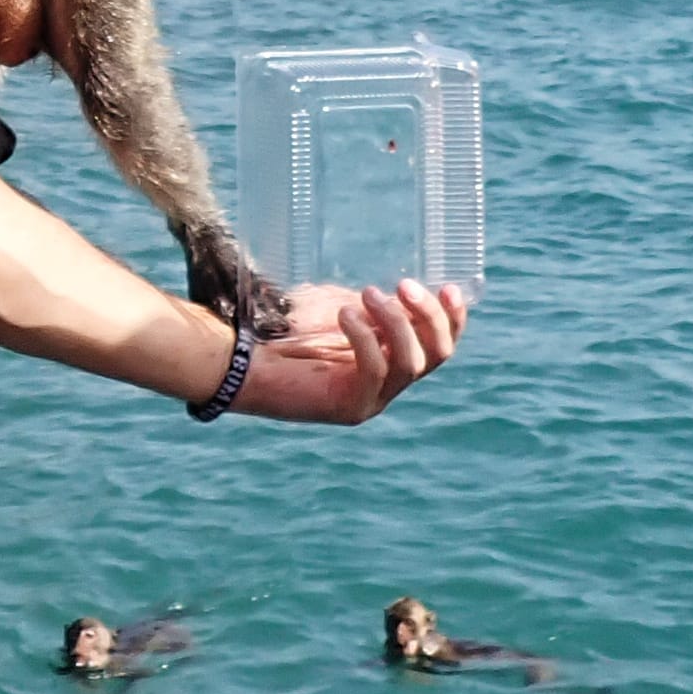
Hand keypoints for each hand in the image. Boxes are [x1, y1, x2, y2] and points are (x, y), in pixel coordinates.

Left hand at [231, 278, 463, 423]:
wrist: (240, 358)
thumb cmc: (285, 329)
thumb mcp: (337, 307)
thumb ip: (370, 305)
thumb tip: (399, 290)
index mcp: (392, 358)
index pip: (440, 344)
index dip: (452, 319)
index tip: (450, 286)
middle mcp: (389, 382)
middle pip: (436, 355)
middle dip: (429, 317)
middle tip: (405, 285)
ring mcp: (372, 399)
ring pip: (412, 363)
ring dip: (397, 324)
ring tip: (369, 294)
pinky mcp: (349, 407)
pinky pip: (375, 372)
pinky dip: (366, 340)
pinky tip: (346, 315)